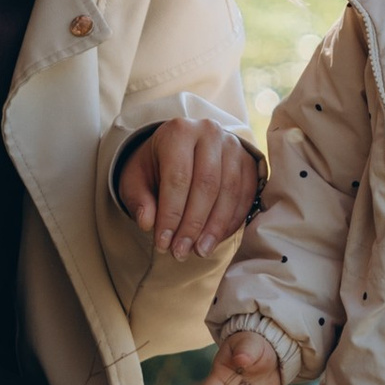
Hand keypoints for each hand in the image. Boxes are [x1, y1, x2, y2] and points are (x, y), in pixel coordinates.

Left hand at [119, 115, 260, 262]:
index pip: (177, 178)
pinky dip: (231, 221)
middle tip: (181, 252)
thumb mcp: (136, 179)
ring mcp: (233, 145)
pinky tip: (215, 240)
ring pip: (229, 191)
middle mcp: (209, 132)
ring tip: (200, 251)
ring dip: (214, 227)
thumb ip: (139, 200)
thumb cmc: (154, 166)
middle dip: (193, 224)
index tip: (163, 244)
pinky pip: (245, 195)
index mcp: (178, 132)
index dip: (171, 215)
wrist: (179, 148)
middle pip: (206, 185)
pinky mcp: (248, 161)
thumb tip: (147, 223)